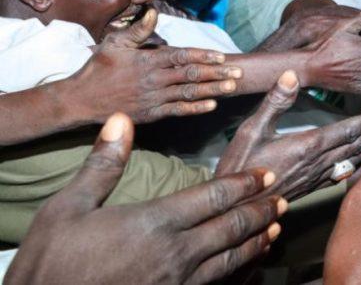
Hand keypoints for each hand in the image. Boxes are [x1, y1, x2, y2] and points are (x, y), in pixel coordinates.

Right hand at [6, 114, 284, 284]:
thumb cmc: (51, 264)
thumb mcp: (67, 209)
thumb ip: (102, 164)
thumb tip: (120, 120)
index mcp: (155, 222)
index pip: (215, 195)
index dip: (245, 182)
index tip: (266, 173)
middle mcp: (175, 253)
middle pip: (232, 226)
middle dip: (261, 209)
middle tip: (282, 197)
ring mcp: (177, 282)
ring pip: (230, 258)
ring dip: (256, 240)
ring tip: (275, 228)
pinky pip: (216, 283)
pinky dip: (238, 270)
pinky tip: (246, 265)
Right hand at [72, 8, 239, 122]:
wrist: (81, 99)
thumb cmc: (100, 67)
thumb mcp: (115, 43)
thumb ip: (138, 29)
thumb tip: (155, 11)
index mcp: (148, 61)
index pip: (182, 56)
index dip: (203, 55)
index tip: (221, 56)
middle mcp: (154, 79)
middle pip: (191, 74)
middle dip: (217, 73)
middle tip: (238, 71)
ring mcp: (154, 98)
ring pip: (189, 93)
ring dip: (212, 90)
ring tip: (232, 87)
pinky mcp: (151, 113)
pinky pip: (177, 111)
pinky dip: (195, 108)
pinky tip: (212, 105)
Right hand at [216, 71, 360, 199]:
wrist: (233, 209)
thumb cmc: (240, 169)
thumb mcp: (251, 130)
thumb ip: (274, 103)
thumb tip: (290, 75)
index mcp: (308, 146)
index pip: (347, 131)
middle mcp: (317, 163)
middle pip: (356, 145)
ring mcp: (316, 178)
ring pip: (353, 161)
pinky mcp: (311, 188)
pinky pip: (343, 175)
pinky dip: (359, 167)